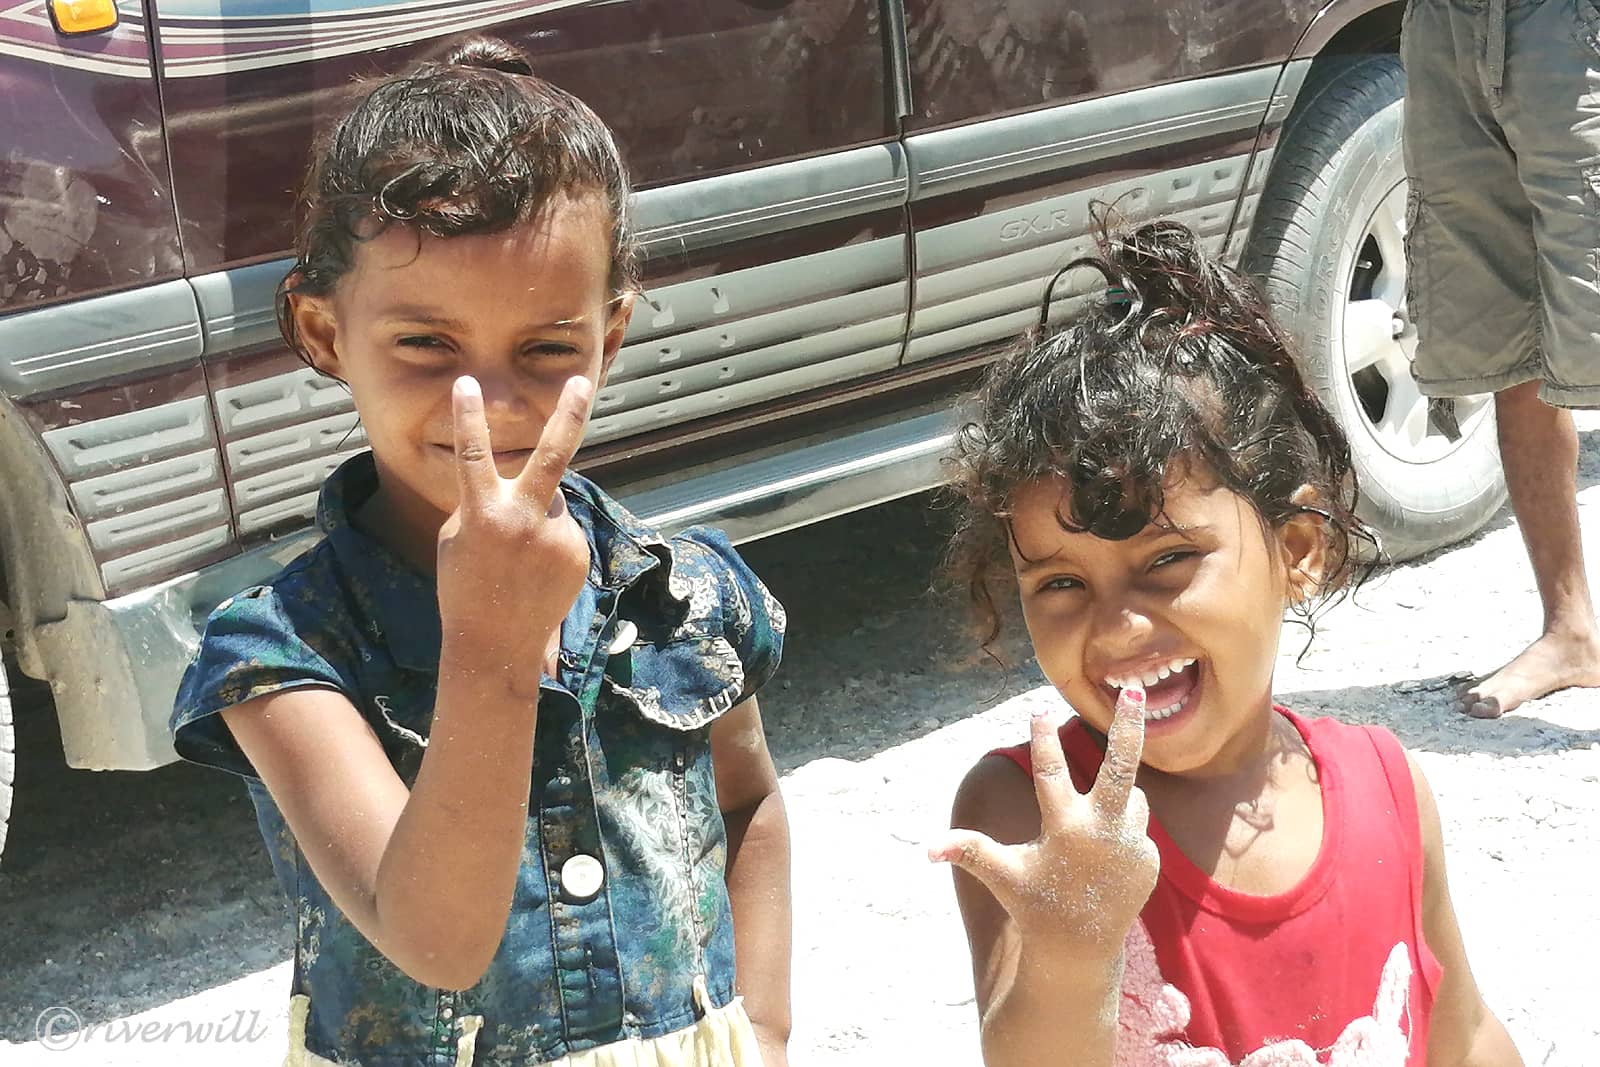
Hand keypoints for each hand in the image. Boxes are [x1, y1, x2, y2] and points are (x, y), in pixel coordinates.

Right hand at [436, 375, 592, 691]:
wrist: (496, 644)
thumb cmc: (465, 587)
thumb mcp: (459, 538)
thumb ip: (490, 502)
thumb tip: (529, 481)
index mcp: (484, 513)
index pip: (474, 454)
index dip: (468, 417)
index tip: (467, 383)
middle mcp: (525, 519)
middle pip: (553, 454)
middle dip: (569, 413)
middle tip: (583, 380)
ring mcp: (557, 536)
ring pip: (551, 502)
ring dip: (537, 517)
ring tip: (518, 560)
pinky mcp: (578, 552)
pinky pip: (563, 529)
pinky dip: (550, 541)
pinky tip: (534, 572)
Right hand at [931, 687, 1159, 963]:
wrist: (1082, 950)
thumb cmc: (1035, 906)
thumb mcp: (1002, 875)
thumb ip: (970, 851)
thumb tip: (927, 848)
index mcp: (1064, 828)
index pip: (1051, 772)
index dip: (1042, 738)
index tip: (1038, 707)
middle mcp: (1102, 831)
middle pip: (1121, 767)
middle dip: (1127, 726)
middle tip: (1133, 691)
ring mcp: (1131, 844)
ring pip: (1129, 798)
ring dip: (1114, 799)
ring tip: (1089, 834)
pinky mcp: (1149, 858)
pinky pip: (1135, 828)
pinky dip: (1120, 831)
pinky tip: (1103, 859)